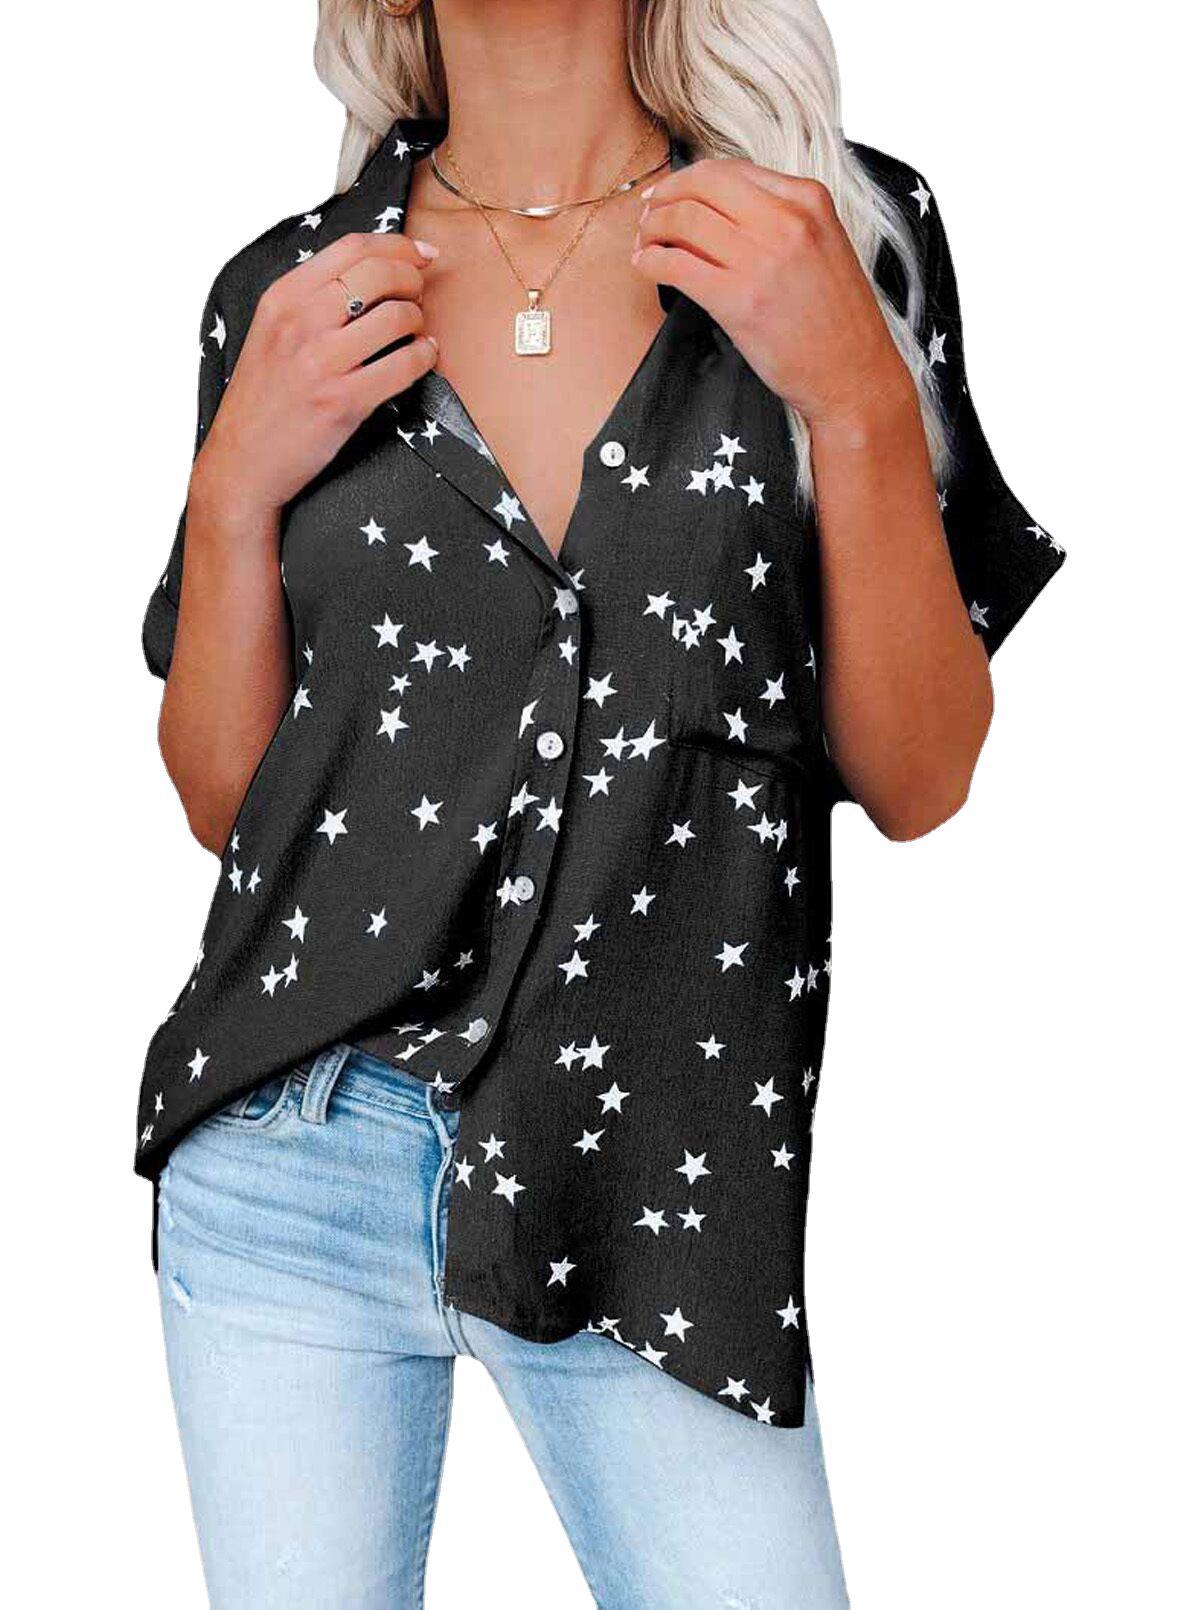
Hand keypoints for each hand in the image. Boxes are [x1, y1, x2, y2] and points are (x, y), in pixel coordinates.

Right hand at [193, 234, 439, 520]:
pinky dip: (425, 357)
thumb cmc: (263, 401)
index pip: (352, 247)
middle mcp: (300, 321)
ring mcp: (320, 361)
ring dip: (419, 321)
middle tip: (421, 294)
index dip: (398, 245)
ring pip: (396, 317)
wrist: (243, 463)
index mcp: (282, 297)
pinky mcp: (342, 401)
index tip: (422, 253)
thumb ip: (311, 300)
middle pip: (379, 273)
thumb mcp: (272, 333)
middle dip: (414, 279)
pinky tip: (424, 358)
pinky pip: (404, 365)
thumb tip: (370, 272)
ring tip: (417, 333)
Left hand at [631, 158, 912, 432]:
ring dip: (652, 228)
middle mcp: (787, 220)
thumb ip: (782, 218)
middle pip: (702, 185)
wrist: (855, 375)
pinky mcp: (740, 301)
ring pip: (684, 220)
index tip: (670, 194)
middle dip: (664, 196)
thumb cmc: (836, 319)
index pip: (732, 171)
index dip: (690, 180)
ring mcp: (763, 260)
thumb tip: (719, 205)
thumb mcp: (822, 245)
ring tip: (644, 242)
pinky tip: (645, 266)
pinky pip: (677, 265)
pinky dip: (651, 261)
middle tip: (647, 215)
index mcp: (808, 199)